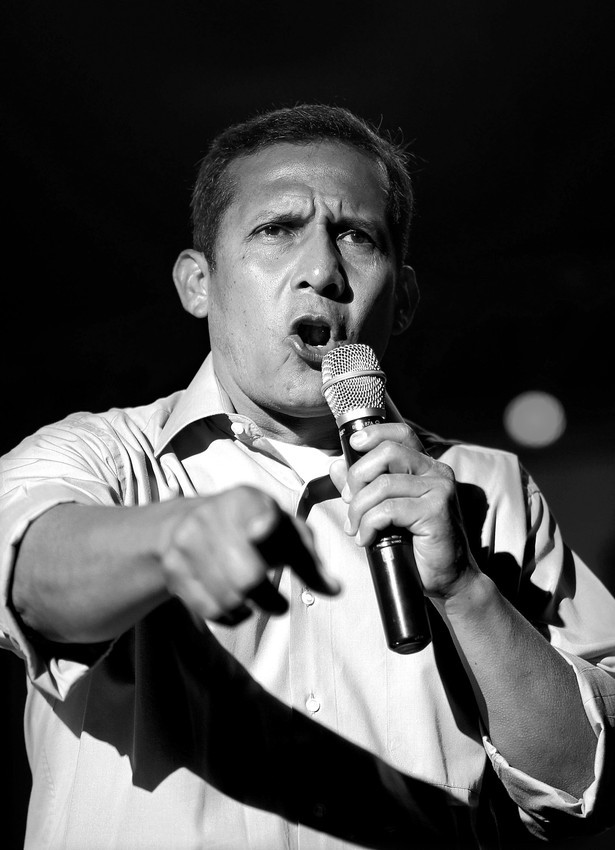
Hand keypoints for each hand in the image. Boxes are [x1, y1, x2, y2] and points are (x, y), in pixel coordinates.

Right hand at [159, 485, 339, 624]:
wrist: (184, 522)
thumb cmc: (250, 527)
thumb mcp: (281, 533)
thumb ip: (310, 560)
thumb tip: (336, 590)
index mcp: (246, 500)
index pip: (253, 510)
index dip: (262, 523)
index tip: (263, 529)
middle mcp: (212, 516)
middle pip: (247, 576)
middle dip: (267, 598)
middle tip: (277, 603)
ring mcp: (187, 542)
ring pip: (228, 598)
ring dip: (249, 608)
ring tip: (254, 598)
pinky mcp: (173, 570)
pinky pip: (209, 610)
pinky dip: (229, 615)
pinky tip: (233, 602)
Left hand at [329, 423, 478, 599]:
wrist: (449, 579)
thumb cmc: (416, 545)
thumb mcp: (386, 511)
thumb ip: (363, 486)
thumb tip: (336, 466)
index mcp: (426, 467)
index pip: (401, 433)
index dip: (375, 433)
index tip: (353, 444)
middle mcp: (436, 472)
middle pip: (387, 452)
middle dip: (358, 476)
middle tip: (349, 501)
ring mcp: (439, 490)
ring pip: (382, 485)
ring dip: (359, 509)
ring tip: (355, 528)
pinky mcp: (435, 512)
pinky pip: (388, 510)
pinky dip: (369, 525)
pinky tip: (366, 539)